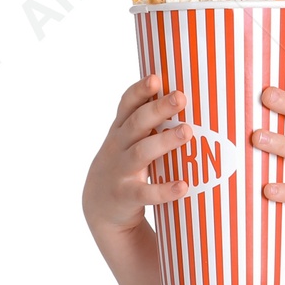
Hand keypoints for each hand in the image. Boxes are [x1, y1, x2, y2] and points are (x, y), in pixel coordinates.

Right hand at [83, 75, 192, 235]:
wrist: (97, 207)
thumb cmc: (124, 164)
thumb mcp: (128, 141)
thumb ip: (147, 122)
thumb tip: (186, 97)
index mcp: (121, 130)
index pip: (127, 105)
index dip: (139, 91)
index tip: (155, 78)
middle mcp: (118, 147)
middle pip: (136, 124)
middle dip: (157, 109)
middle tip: (181, 97)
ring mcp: (120, 171)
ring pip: (140, 153)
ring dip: (164, 141)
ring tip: (187, 132)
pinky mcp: (125, 196)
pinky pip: (145, 192)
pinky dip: (163, 190)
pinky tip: (183, 186)